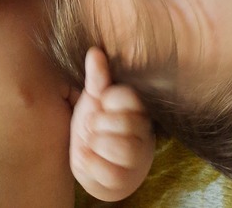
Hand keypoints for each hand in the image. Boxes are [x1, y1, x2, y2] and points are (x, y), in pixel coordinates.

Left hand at [70, 47, 154, 201]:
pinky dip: (90, 163)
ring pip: (121, 148)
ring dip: (96, 144)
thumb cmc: (95, 124)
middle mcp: (143, 131)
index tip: (101, 103)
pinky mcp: (125, 180)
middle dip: (98, 124)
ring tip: (91, 140)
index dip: (108, 99)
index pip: (130, 97)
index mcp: (137, 107)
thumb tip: (95, 51)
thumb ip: (97, 78)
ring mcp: (137, 158)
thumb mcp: (93, 98)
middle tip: (92, 125)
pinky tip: (88, 156)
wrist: (90, 162)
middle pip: (124, 123)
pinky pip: (108, 171)